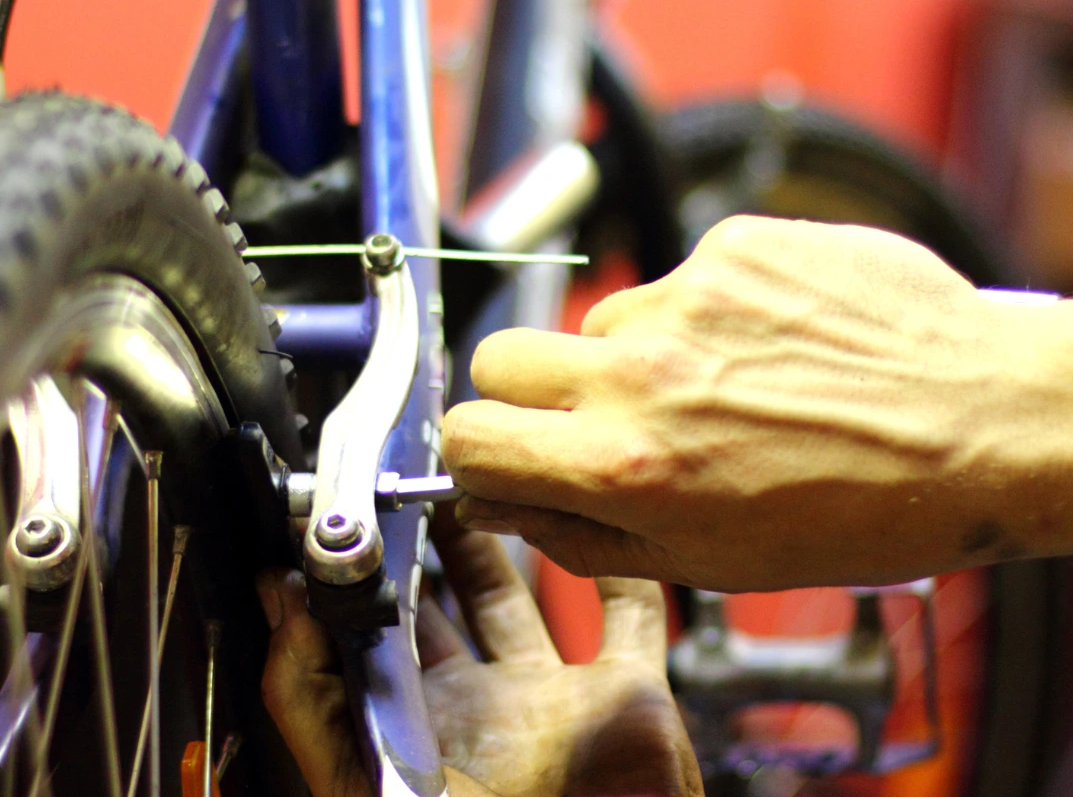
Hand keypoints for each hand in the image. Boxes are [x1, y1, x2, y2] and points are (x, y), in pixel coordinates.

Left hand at [258, 511, 702, 796]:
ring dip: (516, 537)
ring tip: (492, 475)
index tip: (372, 495)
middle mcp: (488, 705)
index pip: (390, 620)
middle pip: (458, 598)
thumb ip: (312, 694)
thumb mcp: (361, 771)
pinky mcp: (630, 698)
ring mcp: (559, 698)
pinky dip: (622, 568)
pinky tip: (597, 521)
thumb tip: (280, 593)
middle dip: (442, 532)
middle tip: (430, 466)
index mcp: (425, 721)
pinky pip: (631, 616)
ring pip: (532, 597)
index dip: (379, 560)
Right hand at [442, 215, 1072, 589]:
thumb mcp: (711, 563)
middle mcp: (641, 373)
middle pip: (499, 355)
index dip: (476, 450)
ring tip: (725, 386)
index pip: (470, 436)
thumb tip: (507, 497)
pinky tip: (770, 345)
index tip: (502, 450)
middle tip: (591, 414)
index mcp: (627, 465)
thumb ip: (586, 534)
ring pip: (602, 322)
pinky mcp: (732, 246)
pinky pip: (677, 282)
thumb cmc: (865, 508)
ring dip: (637, 356)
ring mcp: (687, 297)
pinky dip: (707, 314)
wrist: (984, 421)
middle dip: (526, 391)